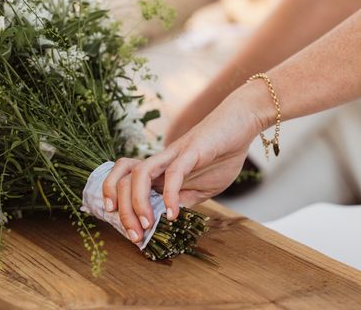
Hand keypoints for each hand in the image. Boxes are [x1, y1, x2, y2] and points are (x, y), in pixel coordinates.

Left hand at [103, 82, 271, 242]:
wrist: (241, 123)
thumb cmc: (221, 153)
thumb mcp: (202, 188)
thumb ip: (185, 201)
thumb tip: (169, 220)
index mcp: (160, 170)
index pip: (125, 183)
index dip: (119, 206)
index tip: (128, 232)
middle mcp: (160, 161)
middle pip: (124, 179)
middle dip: (123, 211)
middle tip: (135, 236)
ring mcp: (173, 154)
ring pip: (139, 174)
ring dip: (137, 202)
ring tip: (147, 225)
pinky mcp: (191, 151)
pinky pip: (173, 173)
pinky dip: (170, 194)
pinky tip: (173, 214)